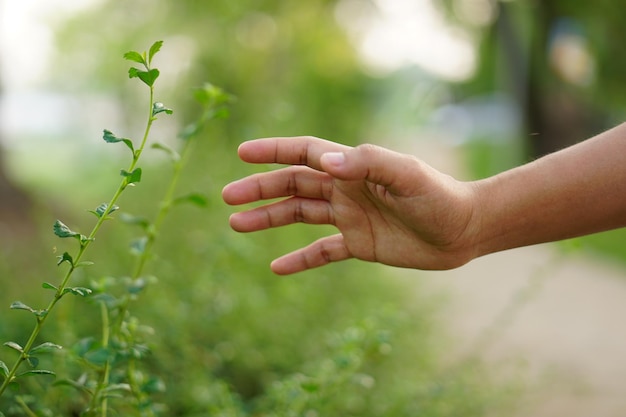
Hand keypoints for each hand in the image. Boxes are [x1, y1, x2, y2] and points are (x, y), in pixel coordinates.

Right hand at [222, 136, 478, 273]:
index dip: (274, 151)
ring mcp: (350, 217)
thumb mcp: (406, 174)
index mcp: (353, 168)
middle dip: (260, 189)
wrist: (464, 230)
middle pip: (294, 185)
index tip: (242, 154)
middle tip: (228, 198)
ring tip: (236, 224)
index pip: (306, 153)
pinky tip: (276, 268)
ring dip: (268, 219)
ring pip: (299, 216)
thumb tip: (325, 161)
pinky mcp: (358, 244)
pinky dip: (300, 260)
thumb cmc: (439, 196)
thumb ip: (367, 163)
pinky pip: (321, 252)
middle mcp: (346, 189)